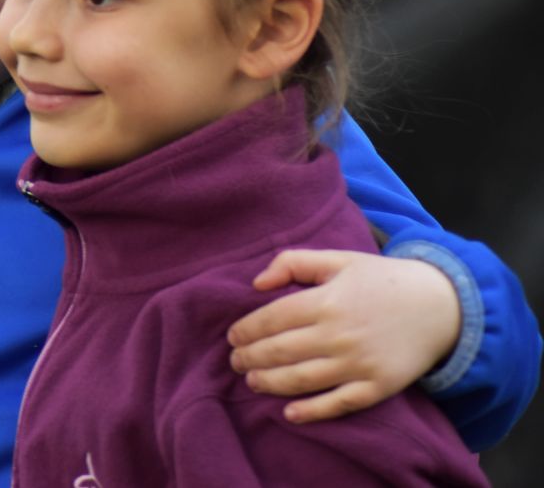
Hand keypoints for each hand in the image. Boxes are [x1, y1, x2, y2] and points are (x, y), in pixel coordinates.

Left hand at [227, 249, 459, 423]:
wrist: (440, 305)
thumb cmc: (382, 280)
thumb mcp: (338, 260)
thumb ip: (293, 263)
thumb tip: (256, 284)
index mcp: (326, 301)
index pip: (272, 319)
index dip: (246, 330)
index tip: (233, 337)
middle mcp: (339, 334)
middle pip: (280, 352)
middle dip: (250, 358)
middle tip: (235, 362)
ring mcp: (359, 364)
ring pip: (301, 380)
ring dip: (270, 383)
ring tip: (251, 381)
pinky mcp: (377, 386)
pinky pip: (338, 404)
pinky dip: (311, 412)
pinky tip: (289, 413)